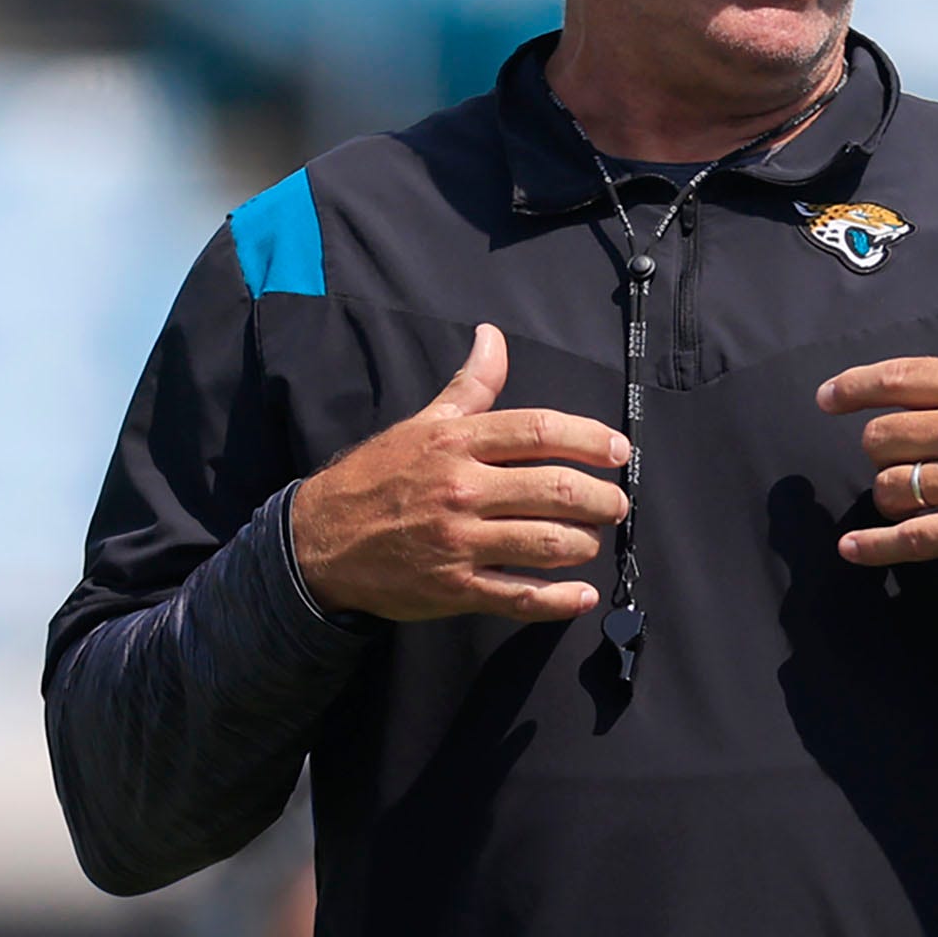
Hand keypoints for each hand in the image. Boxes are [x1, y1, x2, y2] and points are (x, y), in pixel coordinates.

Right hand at [290, 325, 629, 622]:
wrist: (319, 540)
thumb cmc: (377, 477)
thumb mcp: (422, 422)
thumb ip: (470, 386)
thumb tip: (492, 337)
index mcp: (456, 442)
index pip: (540, 430)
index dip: (590, 440)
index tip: (619, 451)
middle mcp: (462, 489)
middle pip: (556, 489)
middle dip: (602, 499)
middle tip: (615, 503)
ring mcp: (459, 542)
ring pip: (547, 543)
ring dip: (585, 544)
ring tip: (591, 540)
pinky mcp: (454, 588)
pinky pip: (520, 596)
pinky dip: (559, 600)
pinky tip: (581, 594)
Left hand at [821, 314, 937, 567]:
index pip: (901, 378)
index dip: (855, 388)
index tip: (828, 398)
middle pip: (883, 436)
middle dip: (881, 449)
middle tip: (897, 458)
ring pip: (891, 486)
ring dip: (890, 494)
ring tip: (905, 499)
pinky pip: (910, 539)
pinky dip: (876, 547)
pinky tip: (852, 550)